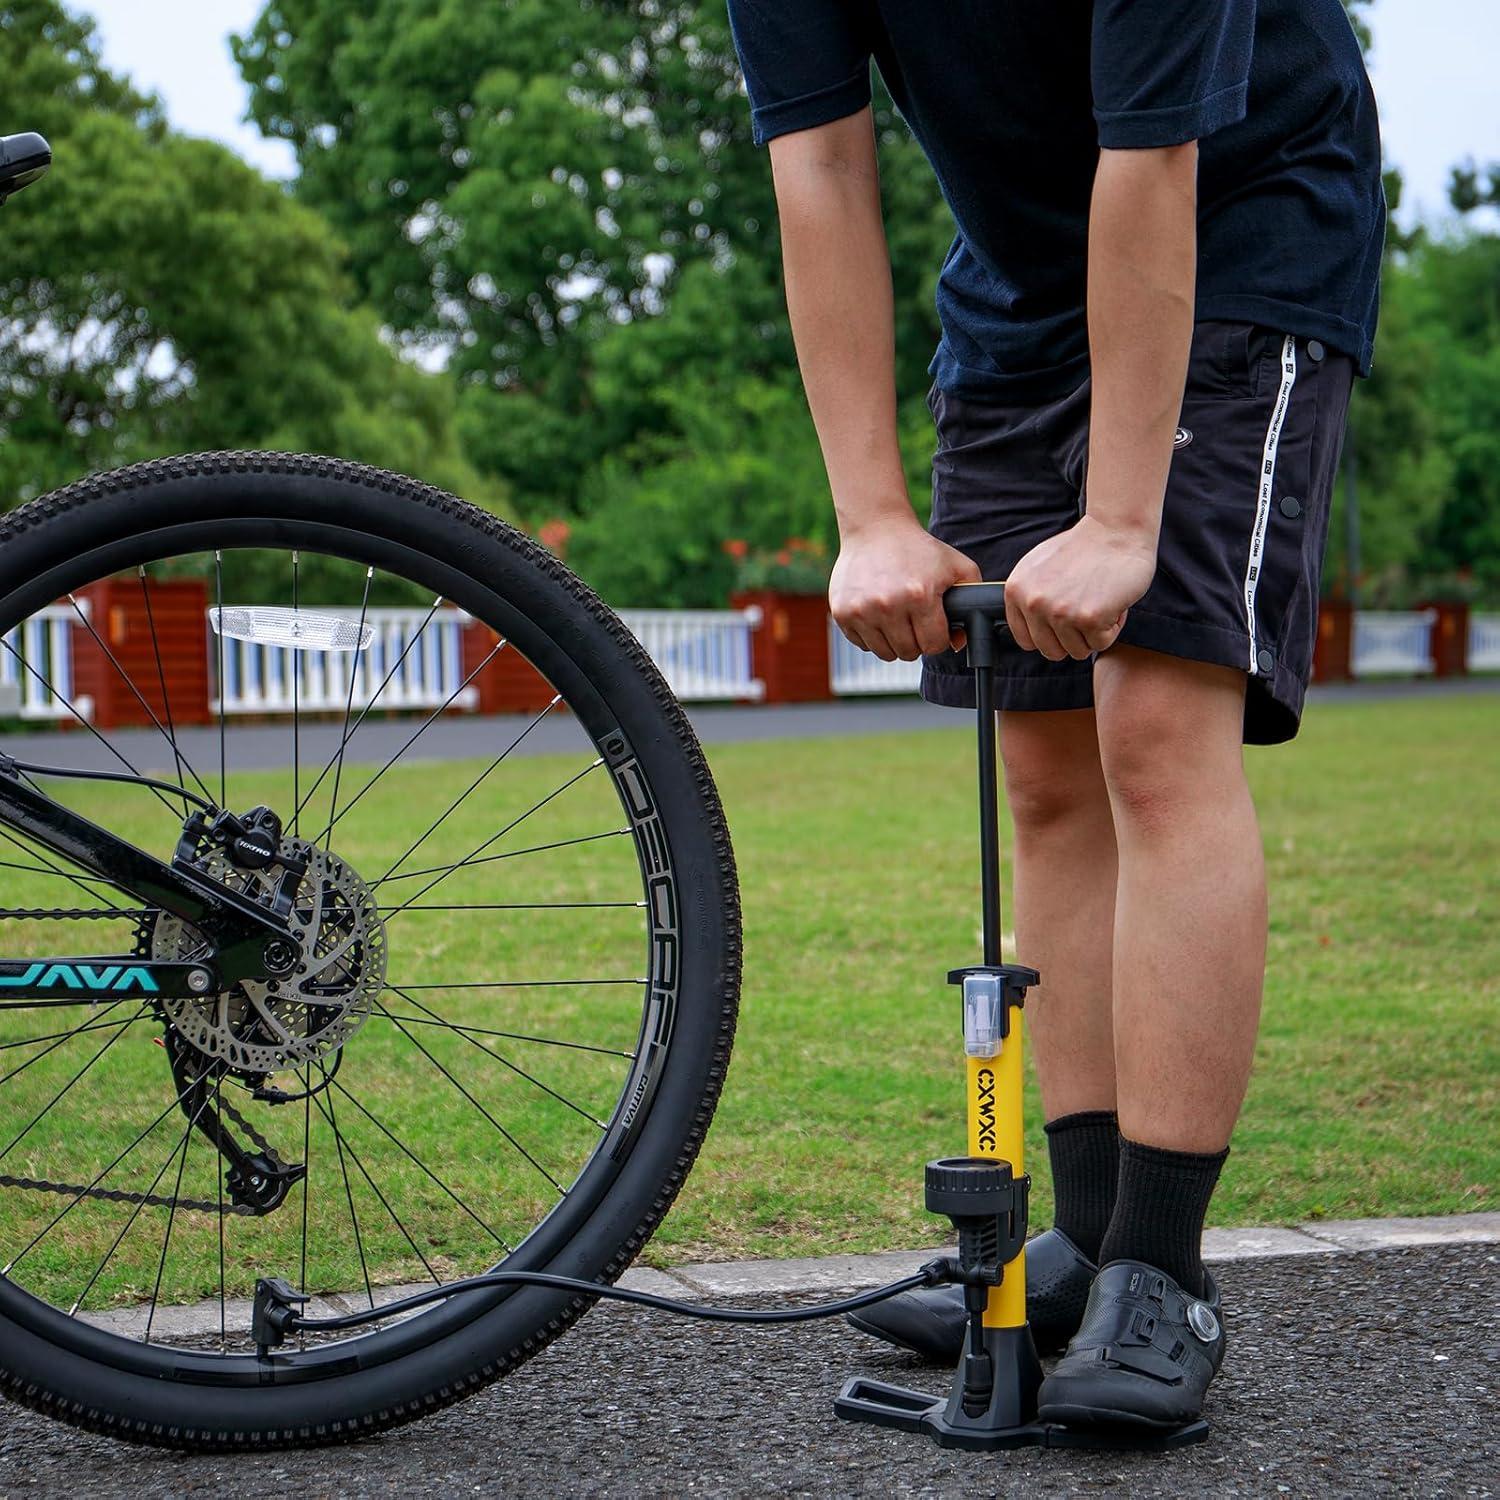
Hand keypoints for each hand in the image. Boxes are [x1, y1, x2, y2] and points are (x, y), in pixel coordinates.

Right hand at [829, 517, 981, 660]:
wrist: (875, 529)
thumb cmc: (918, 550)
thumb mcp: (957, 566)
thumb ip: (971, 603)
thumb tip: (958, 642)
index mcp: (919, 595)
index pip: (933, 645)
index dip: (938, 638)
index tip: (934, 626)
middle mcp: (888, 605)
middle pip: (909, 652)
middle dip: (916, 641)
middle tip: (915, 621)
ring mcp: (862, 610)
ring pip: (885, 653)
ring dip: (894, 641)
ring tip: (896, 618)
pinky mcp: (842, 612)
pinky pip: (863, 644)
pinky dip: (872, 635)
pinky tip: (877, 613)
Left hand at [1004, 515, 1157, 660]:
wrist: (1116, 530)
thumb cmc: (1083, 548)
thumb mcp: (1038, 567)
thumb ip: (1029, 597)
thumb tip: (1029, 630)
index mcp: (1015, 591)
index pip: (1026, 640)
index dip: (1050, 636)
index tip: (1064, 623)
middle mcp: (1033, 603)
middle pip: (1051, 651)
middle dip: (1073, 638)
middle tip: (1086, 612)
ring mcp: (1060, 612)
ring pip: (1078, 651)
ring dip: (1094, 632)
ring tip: (1099, 602)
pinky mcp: (1089, 618)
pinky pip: (1101, 643)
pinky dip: (1112, 627)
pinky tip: (1112, 602)